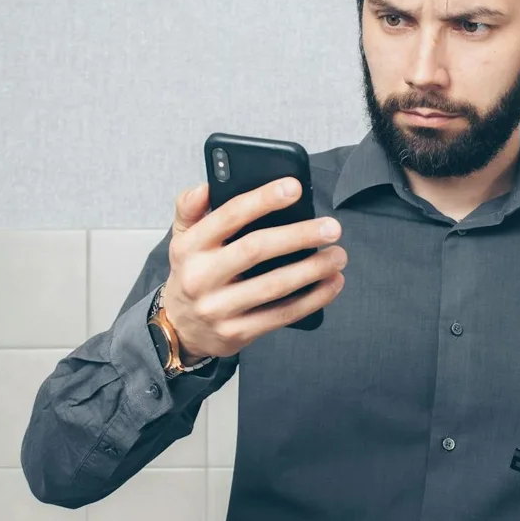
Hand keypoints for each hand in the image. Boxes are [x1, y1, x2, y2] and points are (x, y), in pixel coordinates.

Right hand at [162, 179, 347, 359]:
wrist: (181, 329)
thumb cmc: (192, 273)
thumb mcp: (182, 237)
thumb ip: (190, 208)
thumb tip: (206, 186)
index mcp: (190, 246)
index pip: (228, 216)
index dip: (262, 199)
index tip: (294, 187)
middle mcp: (200, 277)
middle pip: (255, 249)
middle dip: (298, 236)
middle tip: (332, 228)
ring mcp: (219, 308)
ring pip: (274, 286)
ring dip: (313, 269)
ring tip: (338, 255)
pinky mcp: (238, 333)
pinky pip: (282, 314)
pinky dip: (313, 299)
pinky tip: (332, 283)